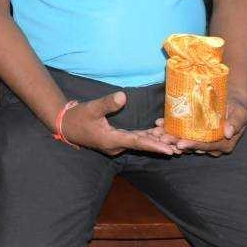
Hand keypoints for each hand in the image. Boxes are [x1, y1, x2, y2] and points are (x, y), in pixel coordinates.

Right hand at [58, 91, 180, 156]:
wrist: (66, 126)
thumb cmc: (78, 117)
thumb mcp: (91, 108)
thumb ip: (107, 103)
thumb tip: (123, 96)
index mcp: (111, 140)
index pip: (137, 142)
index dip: (154, 145)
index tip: (169, 150)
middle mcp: (117, 145)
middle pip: (142, 145)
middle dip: (161, 145)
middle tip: (180, 147)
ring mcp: (117, 145)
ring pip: (140, 143)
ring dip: (156, 142)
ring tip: (175, 142)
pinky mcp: (116, 141)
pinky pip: (135, 140)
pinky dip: (147, 137)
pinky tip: (159, 134)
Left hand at [164, 96, 246, 155]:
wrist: (231, 99)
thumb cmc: (237, 107)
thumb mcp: (240, 113)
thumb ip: (235, 122)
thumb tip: (228, 132)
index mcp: (223, 145)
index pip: (206, 146)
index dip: (193, 145)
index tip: (180, 144)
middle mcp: (211, 145)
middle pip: (192, 145)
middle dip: (176, 143)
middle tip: (162, 139)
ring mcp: (201, 139)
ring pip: (184, 140)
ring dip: (169, 137)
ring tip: (156, 132)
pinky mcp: (194, 132)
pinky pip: (181, 132)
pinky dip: (170, 129)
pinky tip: (159, 124)